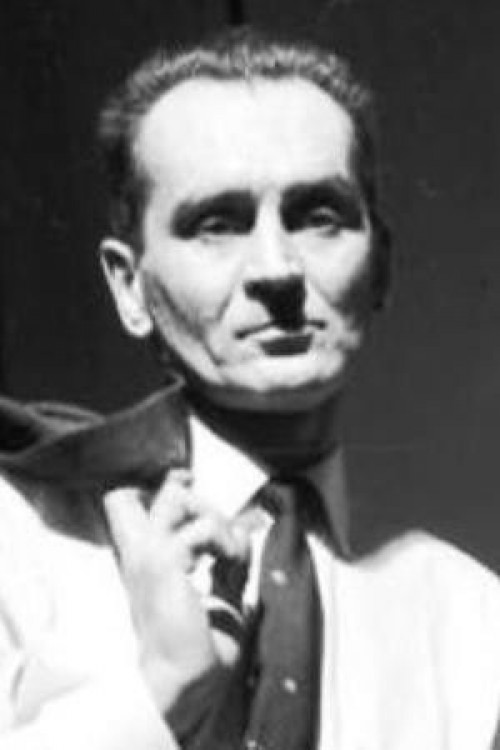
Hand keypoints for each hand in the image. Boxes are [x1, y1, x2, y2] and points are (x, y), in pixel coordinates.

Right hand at [103, 469, 249, 714]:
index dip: (168, 487)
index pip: (133, 501)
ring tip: (232, 553)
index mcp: (146, 559)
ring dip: (218, 520)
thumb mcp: (220, 593)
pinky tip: (233, 562)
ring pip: (178, 497)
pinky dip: (227, 541)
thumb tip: (244, 534)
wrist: (184, 679)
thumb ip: (226, 563)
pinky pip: (203, 528)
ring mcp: (148, 553)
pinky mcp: (164, 562)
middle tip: (223, 529)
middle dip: (201, 498)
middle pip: (164, 492)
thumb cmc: (199, 645)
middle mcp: (141, 551)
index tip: (196, 492)